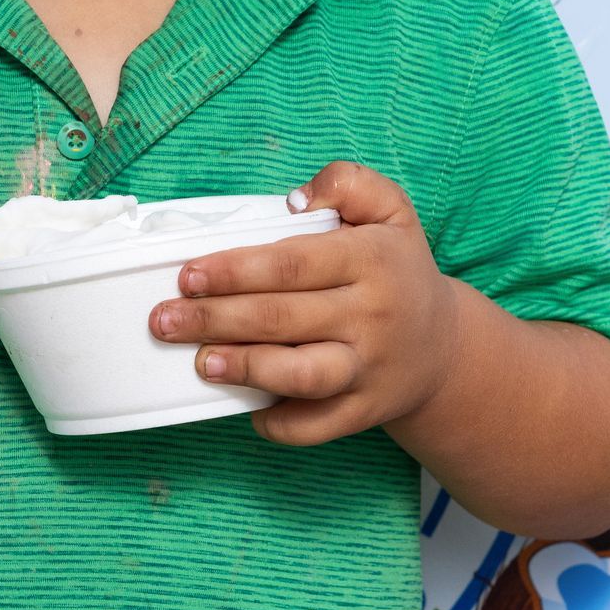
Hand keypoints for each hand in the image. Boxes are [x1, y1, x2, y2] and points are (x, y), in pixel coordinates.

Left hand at [149, 159, 462, 445]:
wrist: (444, 346)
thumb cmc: (398, 270)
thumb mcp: (391, 210)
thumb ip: (349, 184)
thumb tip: (294, 199)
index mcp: (371, 259)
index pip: (291, 263)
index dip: (234, 270)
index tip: (188, 275)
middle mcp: (372, 315)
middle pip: (282, 317)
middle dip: (215, 319)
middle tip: (164, 319)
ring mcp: (369, 368)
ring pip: (301, 374)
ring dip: (245, 369)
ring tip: (201, 363)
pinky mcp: (365, 411)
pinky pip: (317, 426)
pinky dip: (280, 424)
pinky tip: (247, 409)